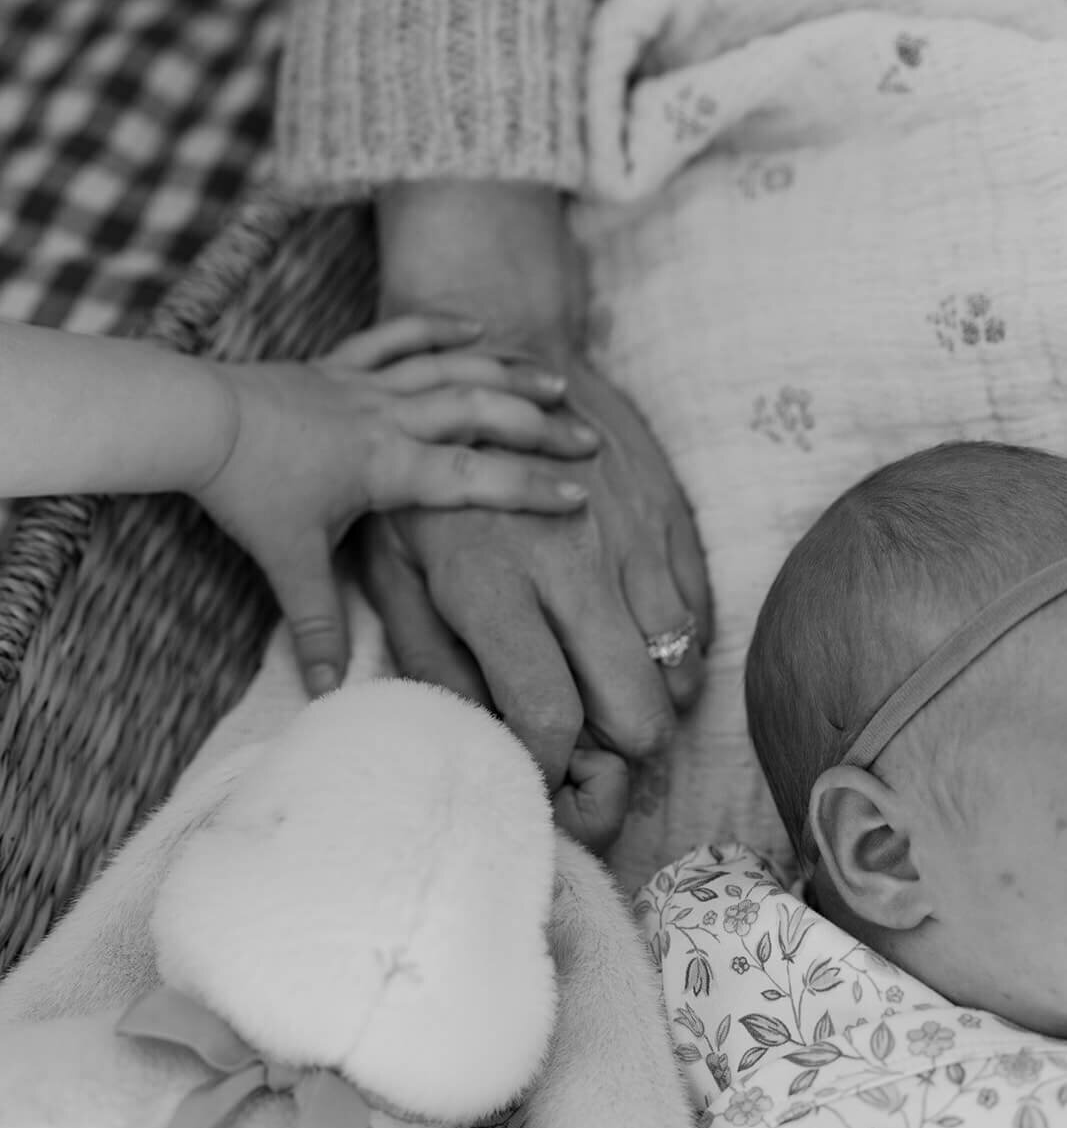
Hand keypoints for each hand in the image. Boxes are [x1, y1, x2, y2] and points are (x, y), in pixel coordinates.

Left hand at [193, 315, 598, 697]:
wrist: (195, 419)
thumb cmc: (247, 488)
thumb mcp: (288, 561)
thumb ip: (317, 627)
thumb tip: (329, 694)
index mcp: (385, 465)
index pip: (471, 477)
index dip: (527, 489)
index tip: (581, 497)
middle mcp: (389, 417)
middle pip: (479, 412)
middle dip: (539, 426)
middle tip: (589, 440)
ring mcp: (367, 384)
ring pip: (451, 368)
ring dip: (506, 372)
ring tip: (556, 379)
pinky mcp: (343, 363)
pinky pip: (400, 337)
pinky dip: (440, 328)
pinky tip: (476, 326)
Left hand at [361, 295, 710, 853]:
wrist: (500, 344)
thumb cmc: (426, 469)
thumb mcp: (389, 563)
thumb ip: (428, 659)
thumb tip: (478, 741)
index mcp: (490, 583)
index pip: (548, 716)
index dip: (551, 773)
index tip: (540, 783)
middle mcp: (572, 566)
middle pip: (638, 712)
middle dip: (621, 763)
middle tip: (590, 763)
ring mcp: (630, 538)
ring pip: (678, 670)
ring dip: (647, 704)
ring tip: (603, 696)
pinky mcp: (667, 515)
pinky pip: (697, 617)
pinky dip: (672, 650)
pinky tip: (627, 641)